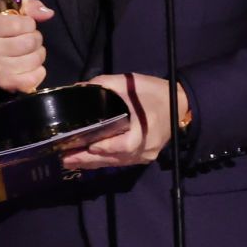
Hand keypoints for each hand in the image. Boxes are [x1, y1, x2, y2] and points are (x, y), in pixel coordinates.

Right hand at [0, 0, 53, 92]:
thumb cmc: (4, 28)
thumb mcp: (14, 10)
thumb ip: (31, 6)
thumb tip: (48, 13)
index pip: (19, 25)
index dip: (28, 23)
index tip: (24, 25)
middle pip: (29, 42)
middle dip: (36, 39)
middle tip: (29, 39)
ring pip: (33, 60)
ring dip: (38, 54)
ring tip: (30, 52)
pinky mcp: (5, 83)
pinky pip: (32, 79)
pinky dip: (38, 72)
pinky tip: (31, 66)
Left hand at [62, 73, 189, 169]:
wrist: (182, 104)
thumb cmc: (156, 92)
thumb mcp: (132, 83)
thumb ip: (106, 84)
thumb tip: (80, 88)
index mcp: (145, 130)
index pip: (125, 144)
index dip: (106, 147)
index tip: (88, 146)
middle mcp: (144, 149)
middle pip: (114, 159)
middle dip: (88, 159)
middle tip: (65, 159)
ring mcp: (144, 156)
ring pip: (115, 163)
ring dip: (92, 163)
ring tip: (69, 161)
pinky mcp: (142, 157)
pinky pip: (120, 162)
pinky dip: (102, 161)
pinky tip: (86, 160)